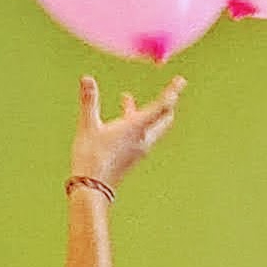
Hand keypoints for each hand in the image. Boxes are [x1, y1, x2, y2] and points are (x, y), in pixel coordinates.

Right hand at [68, 77, 184, 189]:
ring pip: (150, 126)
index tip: (180, 81)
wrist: (93, 188)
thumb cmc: (91, 156)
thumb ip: (89, 100)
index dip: (172, 92)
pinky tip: (115, 121)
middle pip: (164, 118)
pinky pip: (140, 135)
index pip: (162, 106)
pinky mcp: (132, 156)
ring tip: (125, 98)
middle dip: (166, 103)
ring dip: (143, 112)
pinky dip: (134, 122)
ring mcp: (139, 149)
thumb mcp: (88, 125)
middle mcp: (143, 138)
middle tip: (168, 92)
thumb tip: (86, 78)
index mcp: (137, 127)